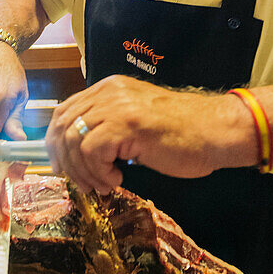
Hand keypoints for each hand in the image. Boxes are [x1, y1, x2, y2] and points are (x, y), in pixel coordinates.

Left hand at [45, 75, 254, 193]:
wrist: (216, 131)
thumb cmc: (182, 134)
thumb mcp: (136, 122)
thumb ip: (109, 126)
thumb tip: (78, 152)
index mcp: (108, 88)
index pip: (64, 111)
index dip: (56, 142)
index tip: (63, 167)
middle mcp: (108, 92)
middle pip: (62, 124)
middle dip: (64, 160)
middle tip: (80, 183)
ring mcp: (117, 106)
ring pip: (73, 139)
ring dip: (83, 171)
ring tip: (102, 185)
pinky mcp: (127, 124)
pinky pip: (91, 150)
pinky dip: (98, 172)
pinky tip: (117, 179)